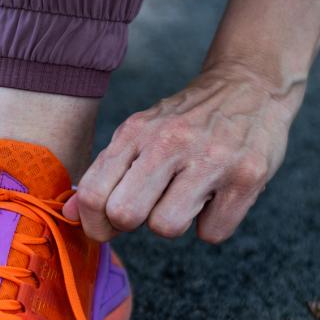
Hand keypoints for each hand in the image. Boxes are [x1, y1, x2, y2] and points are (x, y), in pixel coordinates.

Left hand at [64, 62, 300, 243]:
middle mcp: (171, 142)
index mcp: (136, 132)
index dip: (94, 222)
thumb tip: (69, 213)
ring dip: (174, 223)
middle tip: (148, 209)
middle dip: (132, 224)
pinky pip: (212, 233)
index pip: (93, 192)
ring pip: (167, 227)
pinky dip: (212, 224)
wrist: (250, 86)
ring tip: (186, 197)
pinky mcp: (247, 177)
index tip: (107, 225)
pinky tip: (216, 198)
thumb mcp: (140, 133)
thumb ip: (105, 171)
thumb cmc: (186, 120)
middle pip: (125, 214)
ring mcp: (211, 159)